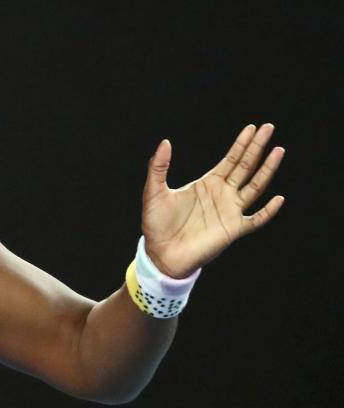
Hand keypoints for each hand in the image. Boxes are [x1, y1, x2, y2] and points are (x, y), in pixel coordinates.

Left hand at [140, 123, 284, 277]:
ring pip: (255, 187)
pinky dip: (268, 211)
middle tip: (269, 127)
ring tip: (278, 151)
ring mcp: (230, 211)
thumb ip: (159, 167)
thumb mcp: (154, 192)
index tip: (252, 128)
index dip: (241, 144)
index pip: (230, 160)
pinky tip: (278, 199)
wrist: (159, 254)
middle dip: (257, 147)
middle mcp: (222, 195)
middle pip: (246, 167)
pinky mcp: (232, 230)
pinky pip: (255, 219)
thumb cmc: (156, 225)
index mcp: (207, 184)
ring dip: (267, 170)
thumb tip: (165, 142)